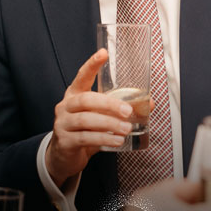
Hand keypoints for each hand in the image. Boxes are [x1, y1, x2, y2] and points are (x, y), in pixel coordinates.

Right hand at [44, 49, 134, 185]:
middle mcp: (65, 106)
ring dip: (109, 124)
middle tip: (128, 110)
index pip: (82, 76)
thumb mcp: (101, 117)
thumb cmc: (85, 131)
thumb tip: (148, 103)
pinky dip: (103, 139)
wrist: (65, 157)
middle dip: (109, 104)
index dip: (92, 65)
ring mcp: (62, 123)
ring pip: (86, 120)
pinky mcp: (65, 141)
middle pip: (86, 99)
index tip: (103, 53)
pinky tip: (117, 141)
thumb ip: (119, 109)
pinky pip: (85, 138)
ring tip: (126, 128)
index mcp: (74, 94)